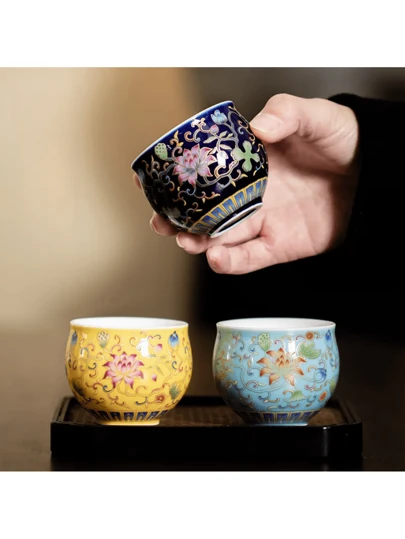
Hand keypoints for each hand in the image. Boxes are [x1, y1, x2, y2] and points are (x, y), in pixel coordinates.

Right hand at [134, 93, 359, 274]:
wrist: (374, 177)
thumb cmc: (342, 142)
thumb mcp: (315, 116)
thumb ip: (286, 113)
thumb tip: (258, 127)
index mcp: (246, 164)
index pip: (201, 172)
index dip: (173, 177)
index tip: (147, 179)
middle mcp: (248, 195)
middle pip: (202, 211)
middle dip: (177, 219)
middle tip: (160, 220)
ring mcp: (262, 222)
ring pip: (220, 237)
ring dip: (198, 242)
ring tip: (186, 240)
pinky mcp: (279, 246)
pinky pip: (250, 258)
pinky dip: (232, 261)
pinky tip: (216, 257)